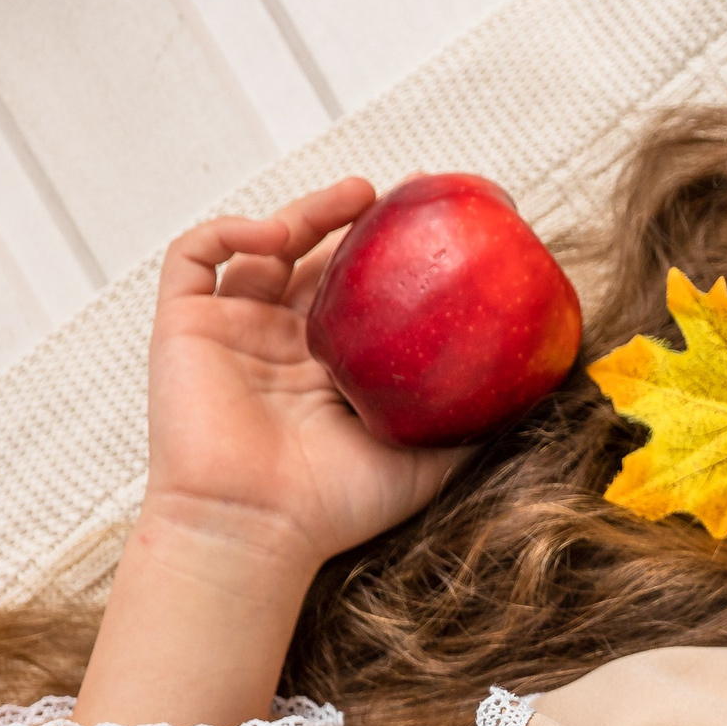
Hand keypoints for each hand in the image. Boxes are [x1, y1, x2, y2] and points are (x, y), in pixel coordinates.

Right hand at [77, 181, 473, 725]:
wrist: (258, 528)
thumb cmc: (337, 507)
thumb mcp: (431, 461)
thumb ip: (475, 423)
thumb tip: (542, 387)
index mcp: (329, 373)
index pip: (356, 299)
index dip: (383, 261)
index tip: (428, 233)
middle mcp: (279, 348)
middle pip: (311, 263)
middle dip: (348, 223)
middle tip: (392, 202)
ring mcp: (230, 333)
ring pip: (260, 248)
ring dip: (302, 214)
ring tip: (355, 197)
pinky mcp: (184, 327)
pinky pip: (195, 257)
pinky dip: (232, 229)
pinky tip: (276, 231)